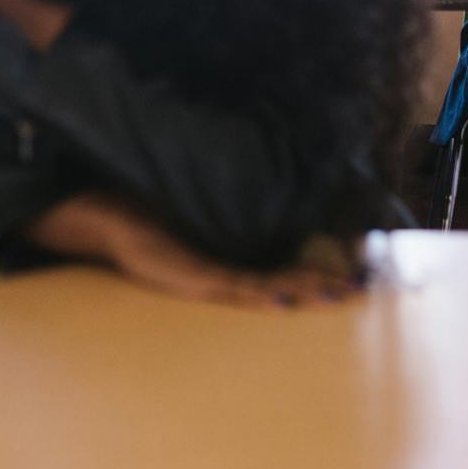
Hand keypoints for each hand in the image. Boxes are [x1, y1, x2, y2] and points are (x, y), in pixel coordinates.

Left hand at [104, 209, 359, 309]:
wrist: (106, 222)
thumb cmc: (148, 212)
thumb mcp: (194, 203)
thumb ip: (221, 195)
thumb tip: (254, 167)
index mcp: (229, 259)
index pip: (282, 267)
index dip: (316, 270)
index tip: (351, 269)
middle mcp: (225, 275)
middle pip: (284, 282)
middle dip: (322, 286)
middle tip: (361, 290)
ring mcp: (211, 280)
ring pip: (268, 289)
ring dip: (303, 292)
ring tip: (336, 295)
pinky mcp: (193, 280)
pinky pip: (235, 289)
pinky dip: (261, 295)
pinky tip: (283, 301)